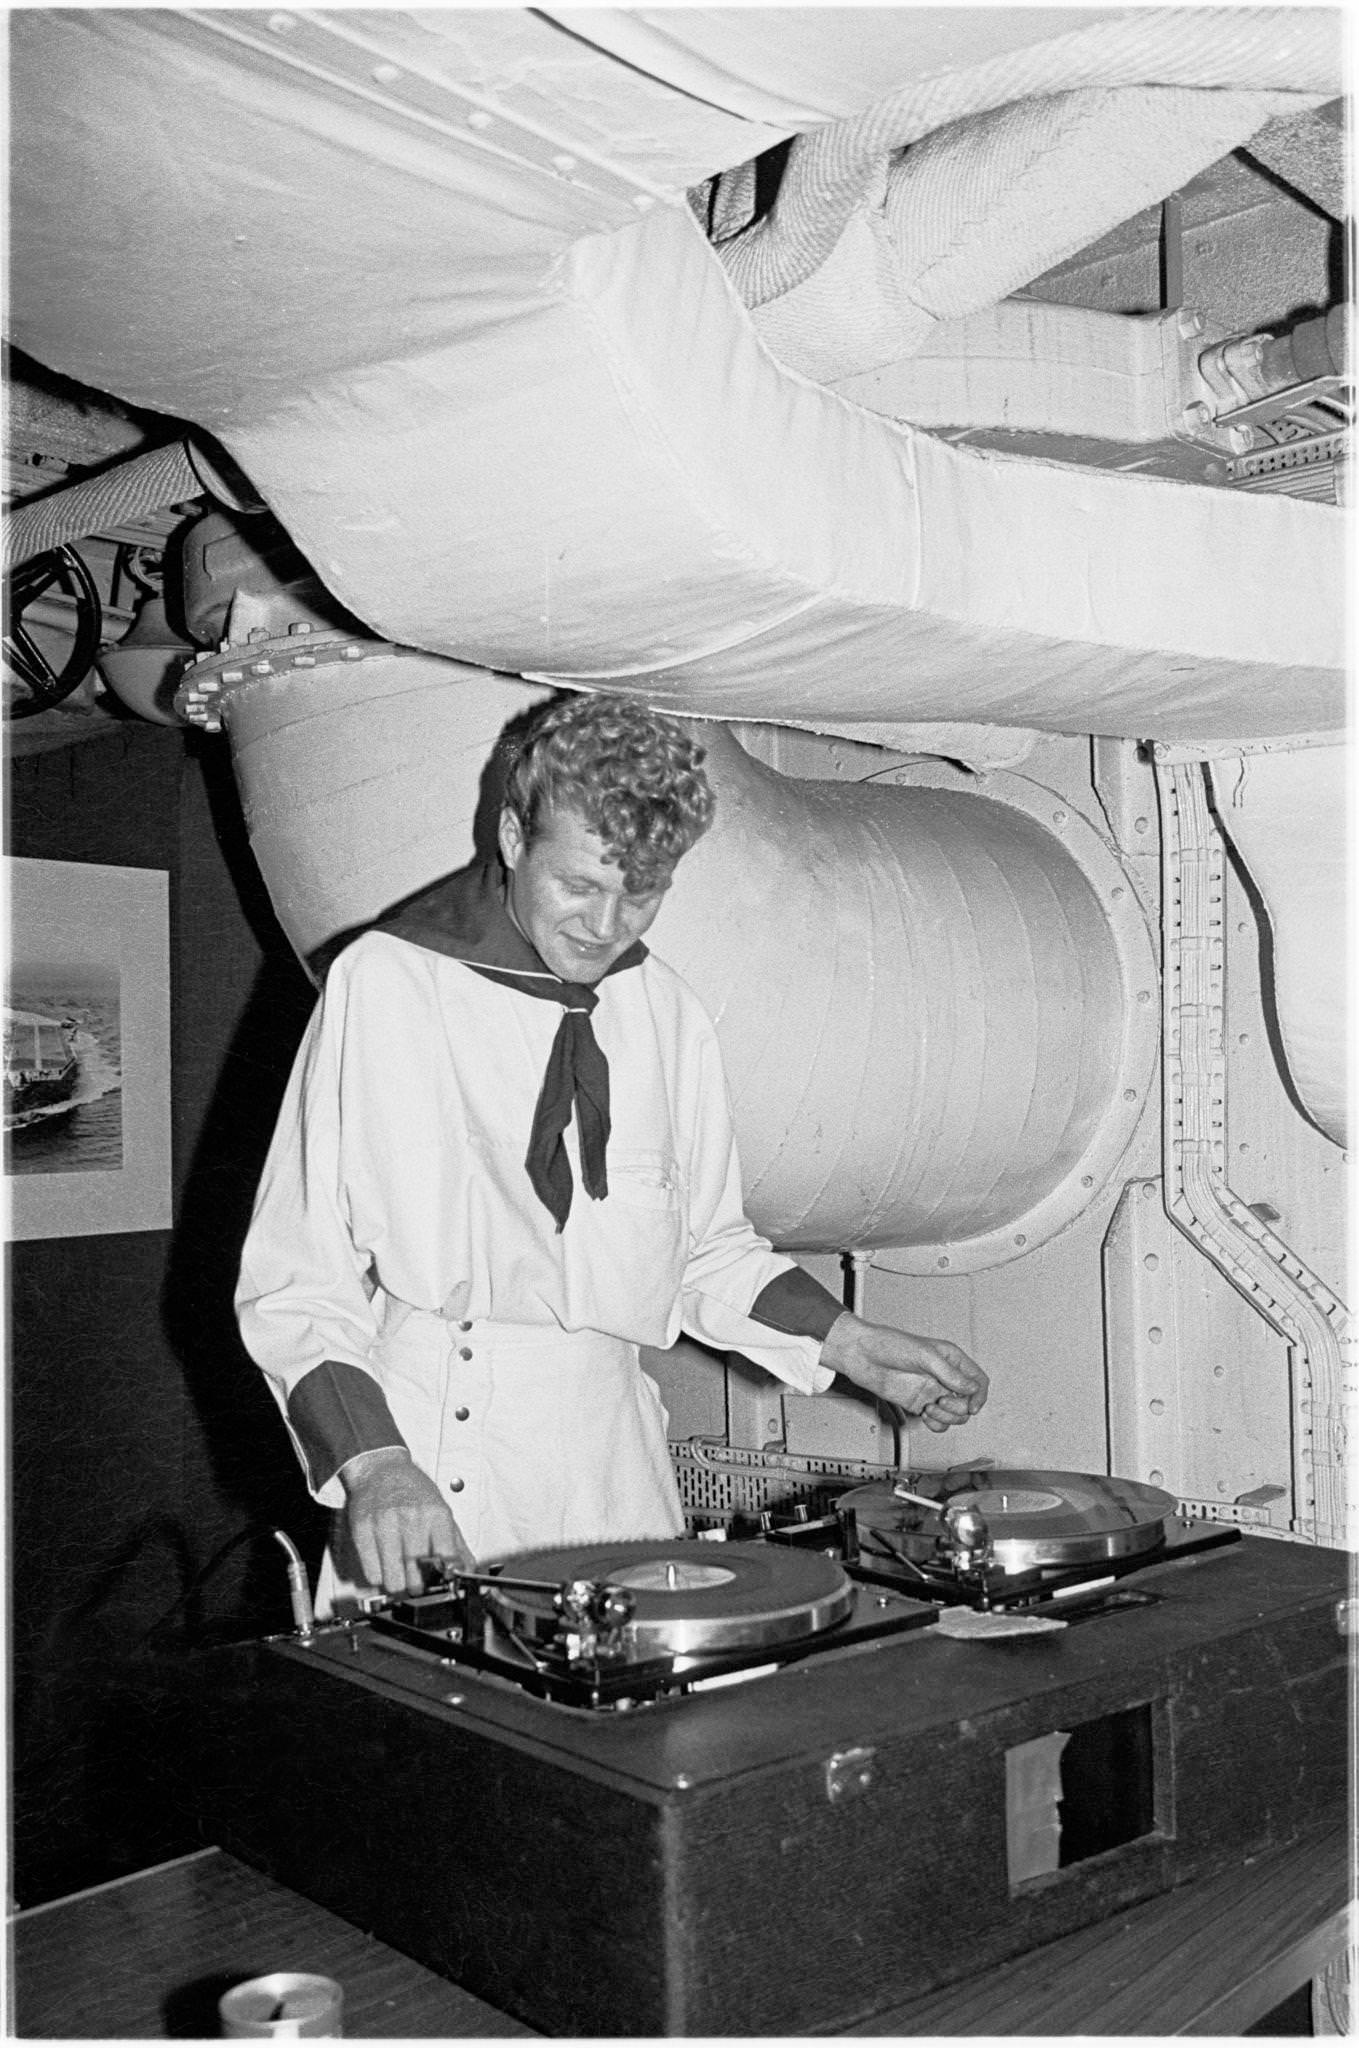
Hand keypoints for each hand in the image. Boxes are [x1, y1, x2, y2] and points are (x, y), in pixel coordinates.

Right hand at [339, 1447, 472, 1594]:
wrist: (380, 1469)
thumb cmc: (412, 1490)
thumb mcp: (441, 1510)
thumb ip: (456, 1543)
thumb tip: (466, 1570)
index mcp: (436, 1514)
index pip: (446, 1558)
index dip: (444, 1576)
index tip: (441, 1581)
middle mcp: (411, 1519)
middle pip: (417, 1575)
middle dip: (419, 1587)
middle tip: (418, 1584)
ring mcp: (385, 1525)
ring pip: (393, 1580)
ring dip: (398, 1586)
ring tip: (400, 1579)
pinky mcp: (362, 1531)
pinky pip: (371, 1573)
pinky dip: (379, 1578)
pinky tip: (384, 1567)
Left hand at [819, 1312, 988, 1434]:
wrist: (861, 1354)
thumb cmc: (888, 1344)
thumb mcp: (924, 1355)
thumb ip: (950, 1373)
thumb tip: (972, 1388)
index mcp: (950, 1359)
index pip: (978, 1380)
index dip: (979, 1395)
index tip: (972, 1407)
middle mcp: (943, 1376)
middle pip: (968, 1402)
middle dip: (958, 1407)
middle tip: (940, 1401)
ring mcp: (931, 1391)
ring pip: (954, 1415)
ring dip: (946, 1417)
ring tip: (930, 1409)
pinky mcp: (918, 1403)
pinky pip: (937, 1421)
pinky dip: (936, 1424)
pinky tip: (924, 1415)